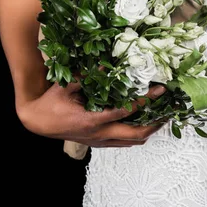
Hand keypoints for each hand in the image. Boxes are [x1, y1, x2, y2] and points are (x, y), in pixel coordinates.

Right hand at [17, 83, 166, 146]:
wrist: (38, 123)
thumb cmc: (50, 103)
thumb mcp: (65, 86)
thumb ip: (85, 76)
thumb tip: (105, 63)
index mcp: (93, 120)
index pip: (127, 111)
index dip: (145, 100)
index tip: (159, 90)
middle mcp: (100, 134)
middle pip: (136, 134)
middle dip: (155, 123)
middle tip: (168, 111)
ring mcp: (100, 141)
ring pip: (132, 142)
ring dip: (148, 130)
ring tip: (160, 117)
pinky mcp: (99, 143)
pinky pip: (123, 143)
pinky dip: (136, 134)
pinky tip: (142, 122)